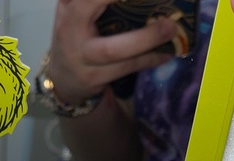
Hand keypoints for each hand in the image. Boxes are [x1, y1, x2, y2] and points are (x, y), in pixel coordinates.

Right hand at [48, 0, 176, 104]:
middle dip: (140, 34)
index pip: (90, 1)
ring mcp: (84, 63)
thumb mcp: (73, 8)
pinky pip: (125, 69)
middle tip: (168, 21)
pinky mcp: (94, 79)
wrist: (62, 77)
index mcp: (69, 13)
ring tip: (172, 32)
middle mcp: (72, 38)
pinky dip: (147, 60)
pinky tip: (166, 53)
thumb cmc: (74, 33)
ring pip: (117, 56)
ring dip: (147, 46)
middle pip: (107, 40)